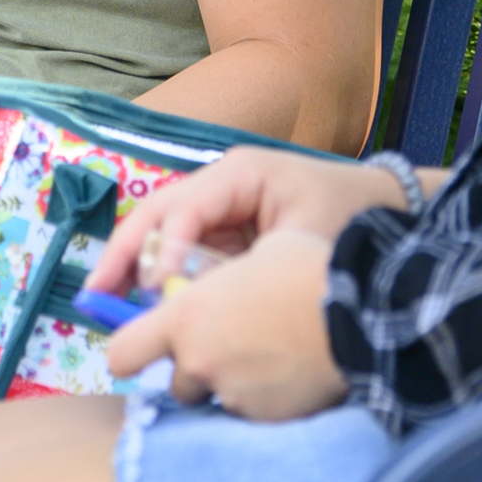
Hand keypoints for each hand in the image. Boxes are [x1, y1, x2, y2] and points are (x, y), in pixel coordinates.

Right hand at [85, 148, 403, 297]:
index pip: (186, 207)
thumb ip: (254, 271)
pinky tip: (137, 306)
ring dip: (130, 266)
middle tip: (94, 294)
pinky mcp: (222, 230)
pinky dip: (156, 276)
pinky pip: (179, 251)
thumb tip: (203, 306)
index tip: (158, 290)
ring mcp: (218, 205)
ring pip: (160, 232)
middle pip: (156, 212)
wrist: (386, 208)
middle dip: (123, 253)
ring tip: (101, 303)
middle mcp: (220, 183)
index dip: (166, 249)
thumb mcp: (306, 244)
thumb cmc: (351, 220)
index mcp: (241, 174)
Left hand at [103, 230, 346, 421]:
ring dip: (229, 385)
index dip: (130, 352)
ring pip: (215, 399)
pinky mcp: (264, 419)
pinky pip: (251, 413)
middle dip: (196, 369)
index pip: (121, 354)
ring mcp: (231, 395)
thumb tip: (222, 285)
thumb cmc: (307, 270)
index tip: (143, 348)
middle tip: (231, 347)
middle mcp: (198, 362)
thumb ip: (222, 282)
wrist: (360, 314)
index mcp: (185, 317)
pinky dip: (262, 400)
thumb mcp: (257, 256)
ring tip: (267, 360)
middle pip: (174, 382)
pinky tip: (289, 376)